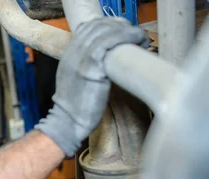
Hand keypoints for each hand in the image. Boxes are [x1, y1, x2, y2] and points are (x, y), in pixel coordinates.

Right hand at [35, 17, 146, 156]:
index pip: (87, 27)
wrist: (68, 123)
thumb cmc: (76, 108)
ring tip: (141, 38)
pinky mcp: (90, 68)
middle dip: (120, 25)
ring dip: (127, 31)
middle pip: (97, 26)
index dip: (108, 25)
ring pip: (105, 31)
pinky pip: (109, 43)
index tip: (124, 31)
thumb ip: (85, 67)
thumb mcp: (75, 81)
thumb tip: (109, 60)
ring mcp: (80, 59)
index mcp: (68, 54)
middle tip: (135, 34)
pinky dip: (126, 38)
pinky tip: (138, 42)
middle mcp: (72, 53)